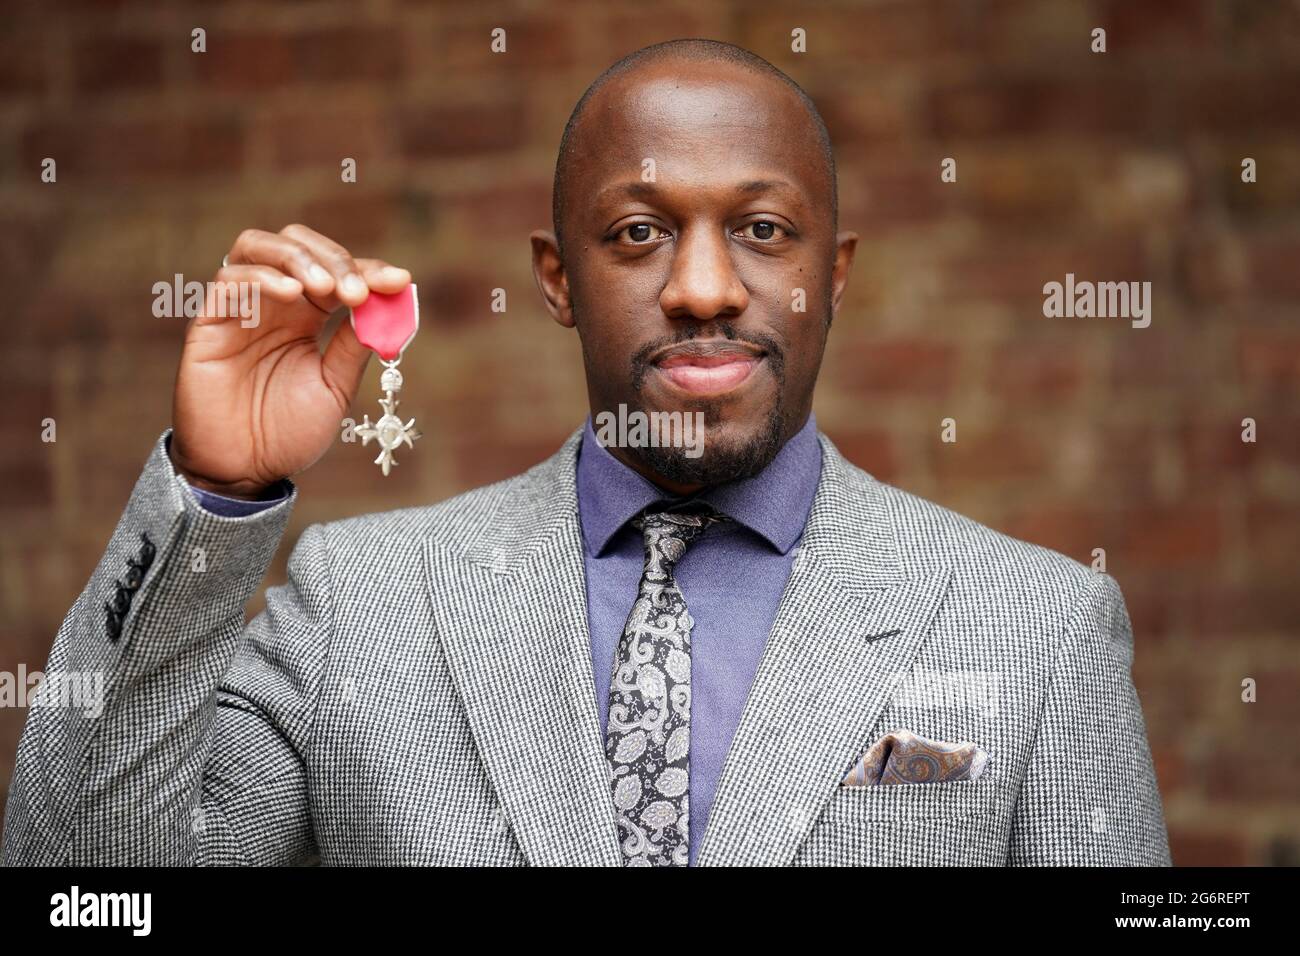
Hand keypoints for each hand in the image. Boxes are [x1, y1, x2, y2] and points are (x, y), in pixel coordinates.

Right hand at [170, 224, 410, 497]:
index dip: (368, 270)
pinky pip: (228, 281)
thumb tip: (388, 303)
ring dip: (298, 258)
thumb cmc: (288, 432)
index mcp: (306, 315)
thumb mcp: (335, 386)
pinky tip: (292, 293)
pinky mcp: (209, 324)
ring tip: (326, 288)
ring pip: (256, 247)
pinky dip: (262, 278)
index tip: (399, 281)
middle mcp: (272, 303)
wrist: (244, 471)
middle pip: (296, 244)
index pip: (336, 271)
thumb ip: (354, 345)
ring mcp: (239, 309)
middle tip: (356, 291)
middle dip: (333, 258)